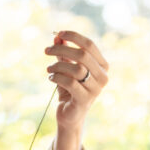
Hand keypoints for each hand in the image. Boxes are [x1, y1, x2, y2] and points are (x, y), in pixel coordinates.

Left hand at [45, 31, 108, 149]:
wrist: (69, 116)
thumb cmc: (69, 90)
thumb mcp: (66, 68)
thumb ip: (64, 53)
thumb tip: (57, 36)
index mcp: (102, 66)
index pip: (90, 45)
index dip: (74, 36)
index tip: (58, 33)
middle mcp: (103, 77)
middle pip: (82, 55)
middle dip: (62, 49)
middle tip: (46, 50)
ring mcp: (95, 89)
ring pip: (76, 69)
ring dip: (58, 65)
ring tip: (49, 69)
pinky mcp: (85, 99)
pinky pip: (70, 82)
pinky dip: (57, 77)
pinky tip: (51, 78)